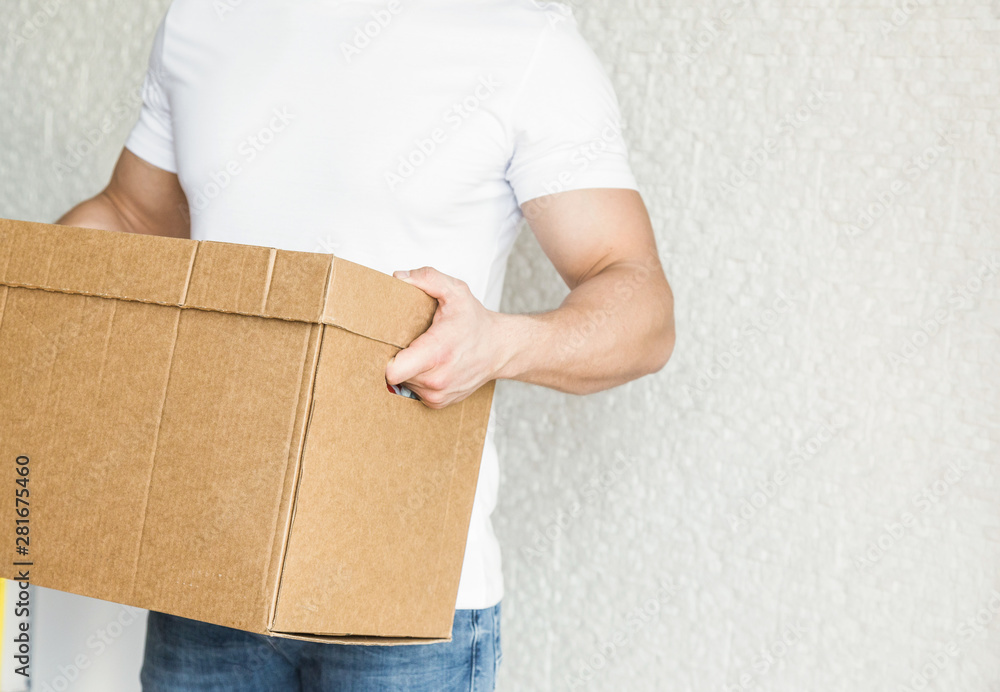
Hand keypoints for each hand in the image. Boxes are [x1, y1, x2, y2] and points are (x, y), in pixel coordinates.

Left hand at [386, 267, 510, 408]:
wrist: (500, 349)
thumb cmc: (476, 321)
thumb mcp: (456, 291)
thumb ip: (427, 278)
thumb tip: (399, 278)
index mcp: (436, 352)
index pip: (393, 371)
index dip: (383, 357)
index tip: (388, 343)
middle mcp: (436, 378)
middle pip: (393, 374)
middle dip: (395, 358)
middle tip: (407, 342)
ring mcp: (437, 394)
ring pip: (402, 384)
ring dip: (406, 369)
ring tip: (421, 352)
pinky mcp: (439, 403)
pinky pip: (414, 392)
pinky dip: (416, 379)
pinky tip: (429, 365)